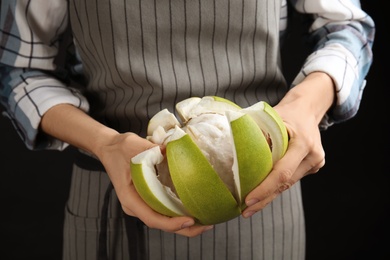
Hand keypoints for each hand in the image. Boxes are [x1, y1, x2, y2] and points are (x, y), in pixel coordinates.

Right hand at [97, 132, 212, 236]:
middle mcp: (135, 205)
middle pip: (161, 224)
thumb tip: (172, 151)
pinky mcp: (147, 199)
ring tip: (206, 220)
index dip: (172, 223)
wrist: (110, 148)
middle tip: (207, 225)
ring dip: (184, 224)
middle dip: (185, 229)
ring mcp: (141, 204)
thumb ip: (152, 150)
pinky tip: (194, 210)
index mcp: (130, 197)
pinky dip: (179, 213)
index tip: (190, 220)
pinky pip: (164, 211)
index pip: (152, 218)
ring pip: (164, 220)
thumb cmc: (120, 148)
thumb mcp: (134, 146)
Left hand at [242, 72, 333, 217]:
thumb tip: (232, 148)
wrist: (309, 108)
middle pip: (285, 184)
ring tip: (249, 208)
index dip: (265, 188)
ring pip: (288, 185)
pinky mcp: (312, 167)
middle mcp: (312, 156)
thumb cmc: (286, 111)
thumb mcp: (272, 117)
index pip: (282, 172)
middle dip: (264, 199)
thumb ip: (257, 132)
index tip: (248, 199)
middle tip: (245, 211)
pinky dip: (276, 186)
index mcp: (303, 143)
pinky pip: (291, 179)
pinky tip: (262, 195)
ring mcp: (315, 163)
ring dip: (269, 196)